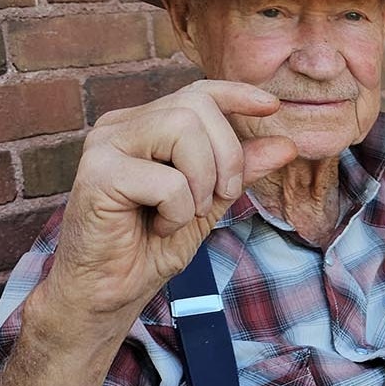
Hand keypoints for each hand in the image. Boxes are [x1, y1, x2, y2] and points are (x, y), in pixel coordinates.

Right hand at [46, 80, 296, 320]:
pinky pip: (167, 180)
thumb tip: (286, 144)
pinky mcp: (97, 175)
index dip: (236, 94)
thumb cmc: (150, 248)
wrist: (108, 293)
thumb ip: (240, 172)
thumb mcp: (209, 204)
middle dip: (225, 156)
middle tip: (216, 200)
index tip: (271, 106)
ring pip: (181, 129)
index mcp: (144, 127)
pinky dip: (178, 212)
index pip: (196, 92)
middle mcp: (120, 127)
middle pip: (195, 107)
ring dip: (201, 182)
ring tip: (185, 214)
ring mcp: (105, 147)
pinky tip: (159, 228)